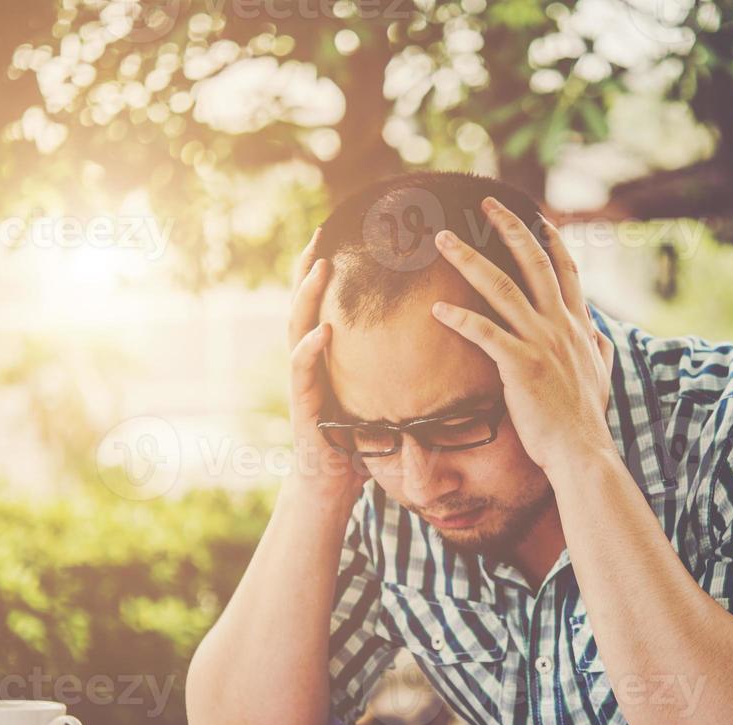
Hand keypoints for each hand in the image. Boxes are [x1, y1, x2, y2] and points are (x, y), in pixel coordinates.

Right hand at [284, 228, 366, 509]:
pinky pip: (302, 372)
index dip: (331, 267)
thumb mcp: (378, 394)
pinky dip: (309, 350)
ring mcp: (302, 381)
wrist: (332, 485)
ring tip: (320, 266)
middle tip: (322, 231)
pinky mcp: (303, 405)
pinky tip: (322, 331)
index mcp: (326, 354)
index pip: (326, 302)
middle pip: (304, 303)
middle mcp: (309, 360)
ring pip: (297, 327)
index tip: (344, 231)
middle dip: (309, 266)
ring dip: (307, 296)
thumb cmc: (357, 440)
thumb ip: (391, 368)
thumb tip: (434, 344)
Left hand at [429, 197, 615, 475]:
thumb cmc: (585, 420)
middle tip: (485, 203)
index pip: (566, 270)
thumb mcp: (602, 376)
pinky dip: (460, 318)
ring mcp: (541, 343)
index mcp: (578, 326)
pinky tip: (437, 309)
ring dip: (470, 260)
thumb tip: (602, 333)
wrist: (582, 452)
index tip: (534, 216)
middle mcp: (560, 326)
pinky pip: (485, 333)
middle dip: (509, 228)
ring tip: (443, 240)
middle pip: (533, 263)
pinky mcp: (521, 365)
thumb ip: (600, 348)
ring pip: (503, 288)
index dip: (550, 240)